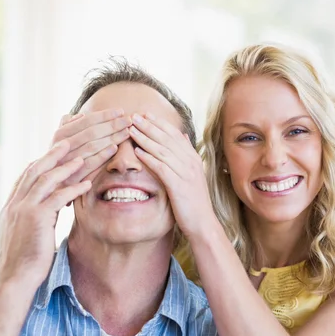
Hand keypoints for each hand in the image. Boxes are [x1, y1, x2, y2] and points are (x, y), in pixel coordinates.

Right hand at [0, 140, 91, 289]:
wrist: (15, 280)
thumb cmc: (26, 261)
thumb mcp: (27, 234)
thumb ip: (35, 218)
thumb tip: (48, 212)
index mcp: (13, 205)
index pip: (27, 175)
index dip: (43, 161)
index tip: (57, 151)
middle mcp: (16, 203)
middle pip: (35, 169)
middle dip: (53, 154)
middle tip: (69, 141)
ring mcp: (23, 209)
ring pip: (45, 179)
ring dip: (66, 166)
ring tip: (83, 156)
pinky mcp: (35, 219)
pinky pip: (57, 198)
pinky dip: (73, 189)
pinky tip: (87, 184)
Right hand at [51, 109, 131, 184]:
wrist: (44, 188)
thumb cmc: (56, 161)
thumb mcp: (57, 142)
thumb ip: (66, 127)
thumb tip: (80, 115)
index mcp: (60, 135)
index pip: (86, 121)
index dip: (105, 115)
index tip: (121, 111)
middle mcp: (62, 147)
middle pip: (92, 132)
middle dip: (112, 124)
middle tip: (129, 120)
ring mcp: (66, 162)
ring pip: (92, 146)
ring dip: (111, 138)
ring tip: (126, 132)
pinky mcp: (72, 178)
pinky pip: (89, 164)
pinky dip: (102, 155)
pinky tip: (115, 148)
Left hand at [129, 113, 215, 237]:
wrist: (203, 222)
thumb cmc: (194, 200)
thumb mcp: (193, 173)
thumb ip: (187, 154)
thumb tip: (184, 136)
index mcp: (193, 158)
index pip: (174, 134)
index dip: (159, 123)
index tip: (145, 114)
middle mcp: (190, 162)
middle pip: (167, 138)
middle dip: (149, 125)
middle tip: (134, 115)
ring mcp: (185, 173)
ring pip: (162, 150)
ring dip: (145, 138)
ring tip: (132, 129)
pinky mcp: (178, 185)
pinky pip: (161, 168)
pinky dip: (149, 158)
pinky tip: (137, 152)